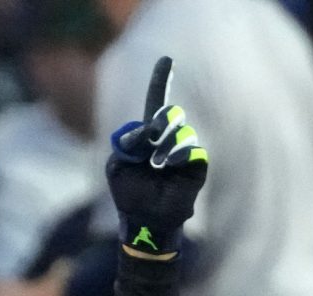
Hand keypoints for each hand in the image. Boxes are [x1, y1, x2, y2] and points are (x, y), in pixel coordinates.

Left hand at [106, 56, 208, 257]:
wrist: (144, 219)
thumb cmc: (129, 193)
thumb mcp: (116, 167)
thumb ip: (124, 145)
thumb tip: (143, 131)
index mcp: (148, 134)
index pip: (156, 102)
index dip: (161, 80)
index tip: (167, 59)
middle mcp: (168, 138)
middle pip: (169, 113)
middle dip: (158, 124)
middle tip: (149, 141)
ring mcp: (183, 150)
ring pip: (180, 131)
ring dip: (164, 147)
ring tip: (155, 166)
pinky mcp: (196, 165)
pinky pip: (192, 149)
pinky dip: (177, 155)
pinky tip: (167, 166)